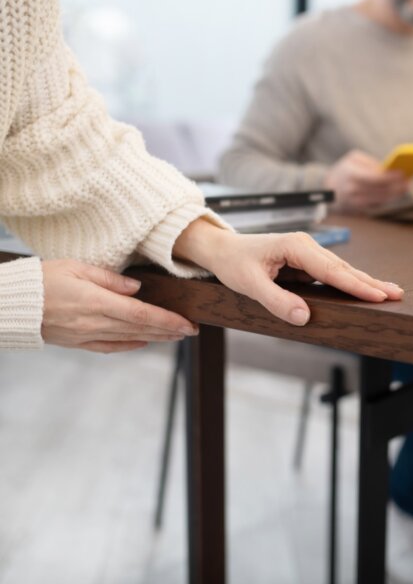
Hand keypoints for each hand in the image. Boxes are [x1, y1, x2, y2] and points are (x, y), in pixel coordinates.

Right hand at [41, 259, 197, 352]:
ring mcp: (87, 335)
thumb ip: (111, 279)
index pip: (143, 315)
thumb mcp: (77, 267)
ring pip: (130, 339)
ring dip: (156, 338)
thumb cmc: (42, 279)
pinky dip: (131, 346)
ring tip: (176, 336)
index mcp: (97, 302)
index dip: (168, 321)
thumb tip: (138, 288)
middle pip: (141, 330)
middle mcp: (95, 323)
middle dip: (170, 331)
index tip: (188, 323)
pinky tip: (145, 343)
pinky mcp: (78, 342)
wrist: (10, 304)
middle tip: (192, 330)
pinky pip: (110, 347)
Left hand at [173, 220, 403, 325]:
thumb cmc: (233, 263)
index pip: (331, 270)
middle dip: (371, 282)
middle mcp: (306, 246)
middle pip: (344, 268)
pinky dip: (350, 282)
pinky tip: (365, 289)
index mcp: (295, 246)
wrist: (221, 249)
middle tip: (397, 294)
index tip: (378, 295)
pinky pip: (332, 274)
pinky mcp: (306, 261)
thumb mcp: (248, 284)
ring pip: (341, 270)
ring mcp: (307, 252)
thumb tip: (304, 316)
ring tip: (389, 292)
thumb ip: (276, 300)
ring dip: (364, 282)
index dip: (356, 285)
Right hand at [325, 150, 407, 212]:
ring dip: (395, 194)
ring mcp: (354, 202)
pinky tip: (395, 193)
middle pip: (380, 190)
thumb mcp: (353, 159)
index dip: (390, 177)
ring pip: (380, 200)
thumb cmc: (345, 170)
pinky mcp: (358, 210)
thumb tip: (388, 169)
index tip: (402, 173)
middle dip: (396, 187)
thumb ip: (370, 163)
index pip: (374, 178)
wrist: (328, 187)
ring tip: (405, 187)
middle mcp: (352, 190)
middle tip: (408, 182)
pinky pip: (376, 205)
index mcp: (351, 174)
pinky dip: (388, 199)